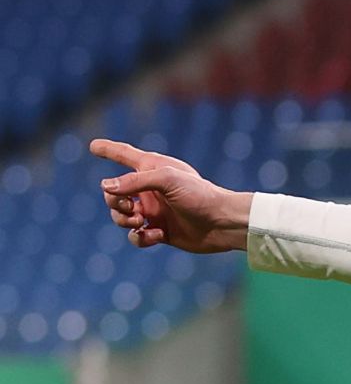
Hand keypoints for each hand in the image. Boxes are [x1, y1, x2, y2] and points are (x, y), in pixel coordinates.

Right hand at [94, 139, 252, 253]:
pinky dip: (141, 237)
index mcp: (153, 169)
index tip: (93, 145)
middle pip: (113, 193)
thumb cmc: (200, 195)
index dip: (108, 150)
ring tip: (140, 221)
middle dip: (113, 201)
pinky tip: (157, 234)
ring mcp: (154, 212)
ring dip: (123, 220)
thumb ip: (134, 181)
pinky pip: (137, 237)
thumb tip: (105, 186)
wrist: (223, 223)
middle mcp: (151, 190)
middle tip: (129, 207)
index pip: (125, 155)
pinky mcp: (160, 232)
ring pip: (120, 216)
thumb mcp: (167, 180)